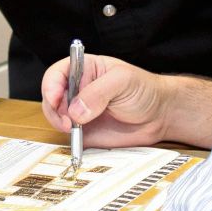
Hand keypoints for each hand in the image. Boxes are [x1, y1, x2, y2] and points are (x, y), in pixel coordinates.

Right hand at [39, 53, 173, 147]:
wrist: (160, 116)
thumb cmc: (144, 90)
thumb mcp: (122, 82)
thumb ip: (98, 93)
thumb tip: (75, 111)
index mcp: (84, 69)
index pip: (57, 73)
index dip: (51, 85)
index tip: (55, 98)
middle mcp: (78, 89)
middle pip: (51, 96)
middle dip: (54, 108)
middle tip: (68, 121)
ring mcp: (80, 111)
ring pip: (56, 117)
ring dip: (59, 124)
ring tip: (74, 129)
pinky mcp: (85, 131)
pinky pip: (69, 136)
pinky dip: (68, 140)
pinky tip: (76, 141)